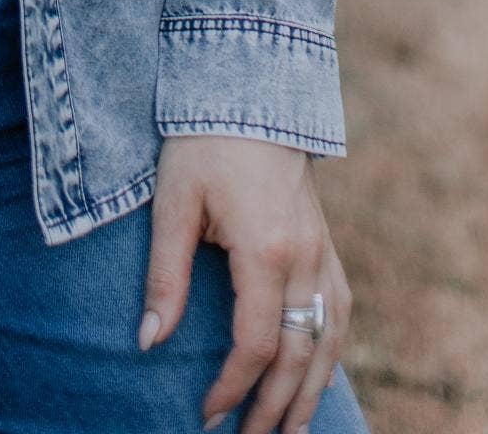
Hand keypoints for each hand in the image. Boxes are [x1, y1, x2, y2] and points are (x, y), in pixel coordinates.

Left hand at [138, 133, 350, 432]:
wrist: (250, 87)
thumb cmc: (203, 141)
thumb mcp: (174, 202)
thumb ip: (165, 274)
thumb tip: (149, 341)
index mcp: (265, 250)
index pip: (256, 344)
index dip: (232, 386)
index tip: (206, 414)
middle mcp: (305, 258)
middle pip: (299, 356)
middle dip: (274, 407)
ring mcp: (323, 250)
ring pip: (329, 340)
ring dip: (312, 391)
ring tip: (291, 431)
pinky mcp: (326, 241)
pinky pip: (338, 310)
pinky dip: (331, 350)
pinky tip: (317, 372)